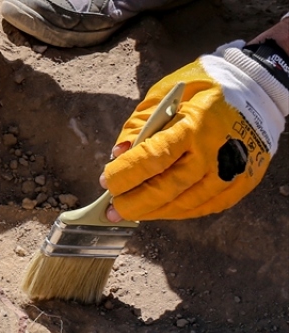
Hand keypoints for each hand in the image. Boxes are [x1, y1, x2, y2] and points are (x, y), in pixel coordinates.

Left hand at [100, 43, 286, 221]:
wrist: (257, 89)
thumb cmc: (202, 91)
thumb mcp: (164, 96)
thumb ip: (138, 126)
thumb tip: (117, 155)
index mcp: (193, 125)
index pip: (151, 159)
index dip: (124, 175)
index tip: (105, 182)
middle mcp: (215, 151)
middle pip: (166, 189)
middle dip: (133, 203)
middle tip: (113, 209)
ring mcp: (232, 171)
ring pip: (183, 204)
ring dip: (152, 211)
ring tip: (132, 211)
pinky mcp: (242, 183)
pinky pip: (203, 207)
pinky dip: (177, 211)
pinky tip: (160, 208)